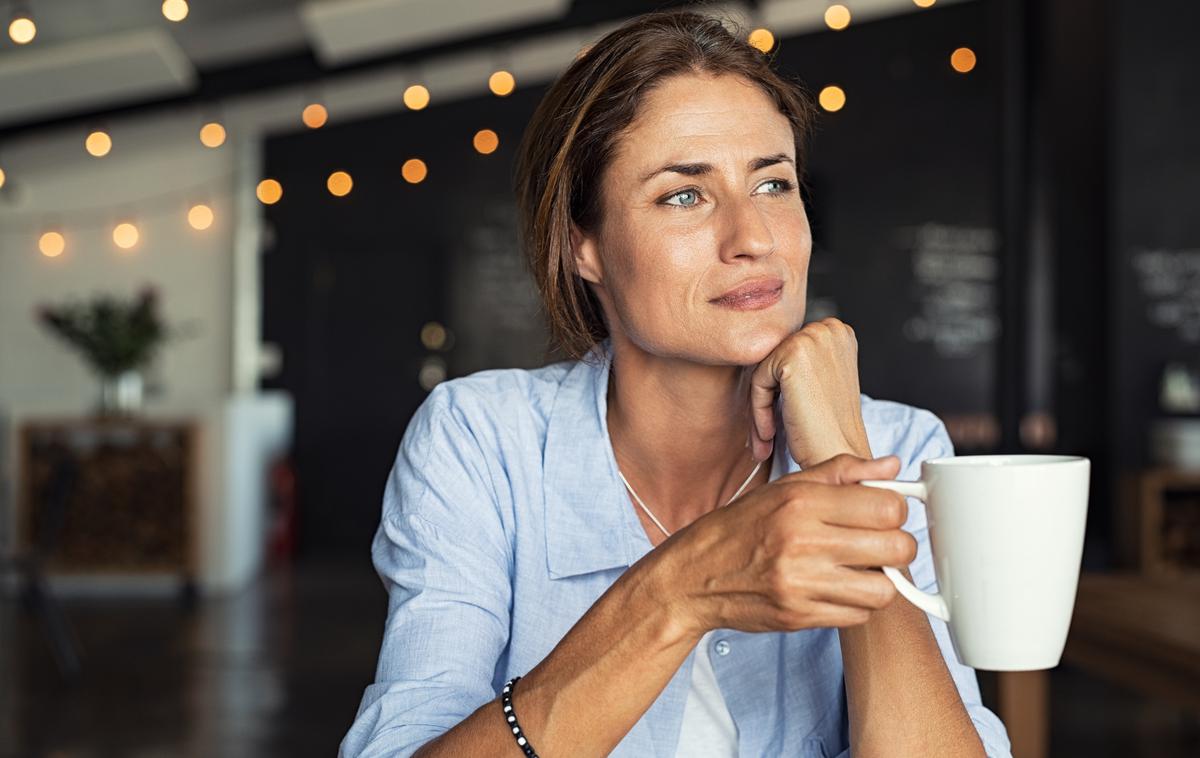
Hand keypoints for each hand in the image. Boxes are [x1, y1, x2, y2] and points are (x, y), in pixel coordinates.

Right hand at [659, 454, 916, 634]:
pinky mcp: (799, 616)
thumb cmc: (742, 526)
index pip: (887, 507)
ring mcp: (801, 583)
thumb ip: (841, 472)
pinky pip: (858, 616)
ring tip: (859, 569)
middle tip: (879, 543)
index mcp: (801, 501)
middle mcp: (802, 541)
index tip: (883, 514)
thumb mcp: (786, 487)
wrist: (694, 575)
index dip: (895, 510)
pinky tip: (836, 588)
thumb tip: (891, 466)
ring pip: (884, 589)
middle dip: (897, 545)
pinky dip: (855, 604)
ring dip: (879, 580)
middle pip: (896, 547)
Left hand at [748, 318, 870, 467]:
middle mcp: (829, 328)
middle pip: (774, 359)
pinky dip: (759, 411)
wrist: (839, 455)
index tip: (781, 417)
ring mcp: (812, 338)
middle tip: (768, 434)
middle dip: (769, 397)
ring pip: (764, 371)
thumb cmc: (830, 428)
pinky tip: (770, 434)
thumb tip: (761, 350)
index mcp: (838, 331)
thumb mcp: (820, 381)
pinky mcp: (793, 355)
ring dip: (761, 407)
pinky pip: (758, 381)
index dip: (781, 389)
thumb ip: (801, 360)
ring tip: (767, 438)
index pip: (788, 351)